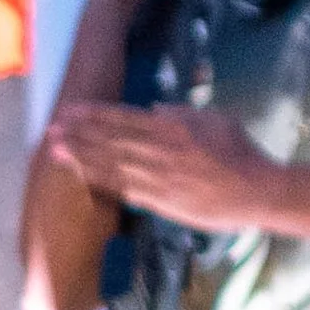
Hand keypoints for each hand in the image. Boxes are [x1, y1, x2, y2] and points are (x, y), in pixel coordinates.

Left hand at [47, 104, 277, 232]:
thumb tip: (155, 108)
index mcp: (174, 127)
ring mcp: (158, 176)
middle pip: (112, 140)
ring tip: (56, 150)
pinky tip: (81, 177)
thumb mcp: (215, 120)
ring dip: (82, 157)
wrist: (257, 191)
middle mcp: (161, 149)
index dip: (96, 114)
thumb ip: (183, 113)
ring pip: (112, 163)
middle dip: (80, 134)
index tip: (73, 110)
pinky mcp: (160, 201)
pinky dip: (101, 182)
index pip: (125, 118)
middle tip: (52, 129)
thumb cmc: (241, 154)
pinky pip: (123, 189)